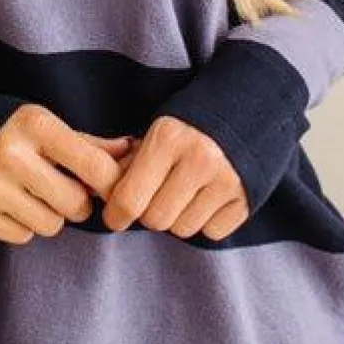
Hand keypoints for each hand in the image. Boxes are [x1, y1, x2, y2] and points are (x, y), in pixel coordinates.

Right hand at [0, 104, 133, 244]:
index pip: (95, 166)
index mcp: (36, 125)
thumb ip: (87, 142)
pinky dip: (23, 224)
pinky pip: (24, 236)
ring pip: (52, 225)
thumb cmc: (3, 128)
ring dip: (50, 215)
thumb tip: (130, 151)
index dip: (111, 183)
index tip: (108, 186)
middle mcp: (13, 156)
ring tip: (32, 193)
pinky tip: (10, 202)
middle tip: (62, 187)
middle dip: (76, 201)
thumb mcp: (42, 123)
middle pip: (76, 204)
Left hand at [97, 116, 249, 240]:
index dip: (116, 214)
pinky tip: (209, 196)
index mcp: (168, 137)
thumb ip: (125, 163)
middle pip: (156, 220)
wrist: (245, 110)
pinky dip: (206, 221)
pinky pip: (212, 233)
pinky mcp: (246, 199)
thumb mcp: (155, 132)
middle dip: (150, 212)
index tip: (115, 215)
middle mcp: (199, 158)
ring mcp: (226, 180)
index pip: (129, 199)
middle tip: (156, 195)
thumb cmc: (188, 127)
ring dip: (178, 217)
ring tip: (186, 191)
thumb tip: (97, 194)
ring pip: (183, 229)